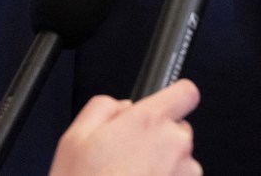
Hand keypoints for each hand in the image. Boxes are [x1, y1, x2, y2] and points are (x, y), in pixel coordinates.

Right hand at [48, 79, 200, 175]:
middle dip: (159, 137)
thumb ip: (103, 107)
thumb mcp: (75, 138)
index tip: (164, 106)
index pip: (186, 92)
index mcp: (149, 121)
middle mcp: (174, 144)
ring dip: (163, 165)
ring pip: (181, 158)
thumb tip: (123, 106)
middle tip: (129, 156)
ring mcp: (185, 172)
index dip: (174, 97)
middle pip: (178, 128)